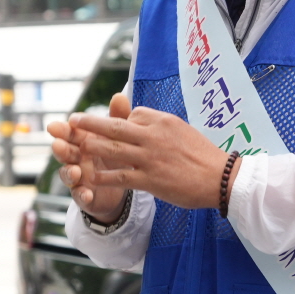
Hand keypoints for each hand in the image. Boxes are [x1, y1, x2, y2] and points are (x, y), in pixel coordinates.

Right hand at [47, 93, 134, 220]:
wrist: (123, 183)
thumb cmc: (116, 153)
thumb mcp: (118, 136)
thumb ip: (118, 118)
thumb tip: (119, 95)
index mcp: (84, 141)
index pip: (71, 133)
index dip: (63, 130)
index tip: (56, 125)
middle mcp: (77, 158)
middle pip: (65, 152)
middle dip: (61, 149)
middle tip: (58, 144)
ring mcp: (79, 177)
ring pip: (68, 174)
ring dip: (69, 172)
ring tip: (75, 171)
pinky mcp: (85, 195)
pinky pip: (81, 196)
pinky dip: (82, 195)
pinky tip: (87, 195)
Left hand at [51, 100, 229, 211]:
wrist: (222, 178)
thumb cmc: (205, 156)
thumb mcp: (184, 131)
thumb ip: (162, 127)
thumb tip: (145, 119)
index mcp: (163, 121)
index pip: (133, 114)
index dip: (121, 120)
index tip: (113, 127)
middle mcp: (153, 136)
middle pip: (114, 126)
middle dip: (90, 123)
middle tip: (73, 120)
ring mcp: (149, 158)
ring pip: (112, 149)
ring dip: (90, 147)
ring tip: (75, 146)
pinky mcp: (150, 179)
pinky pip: (119, 176)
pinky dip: (102, 177)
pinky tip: (91, 178)